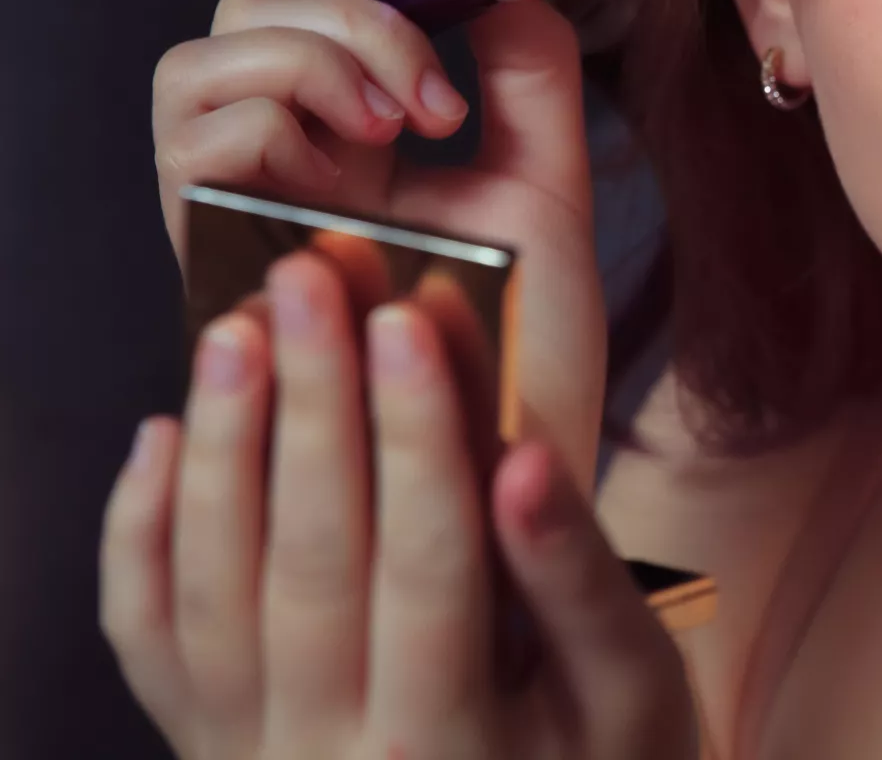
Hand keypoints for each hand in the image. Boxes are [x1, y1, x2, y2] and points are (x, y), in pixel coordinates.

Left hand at [100, 253, 700, 758]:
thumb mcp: (631, 689)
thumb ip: (578, 580)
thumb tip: (524, 461)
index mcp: (450, 741)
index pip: (429, 562)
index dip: (418, 434)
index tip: (409, 314)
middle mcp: (332, 758)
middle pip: (309, 561)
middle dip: (309, 405)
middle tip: (306, 282)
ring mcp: (253, 753)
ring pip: (209, 592)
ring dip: (220, 449)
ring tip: (235, 331)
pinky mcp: (210, 742)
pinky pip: (147, 640)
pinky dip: (137, 535)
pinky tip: (162, 437)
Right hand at [151, 0, 606, 488]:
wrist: (514, 452)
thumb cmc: (528, 337)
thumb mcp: (550, 185)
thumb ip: (531, 74)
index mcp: (360, 128)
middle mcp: (289, 154)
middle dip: (348, 3)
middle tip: (441, 90)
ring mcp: (246, 198)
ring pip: (203, 53)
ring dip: (314, 58)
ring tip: (407, 129)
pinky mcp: (214, 248)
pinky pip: (199, 133)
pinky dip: (279, 118)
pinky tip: (355, 178)